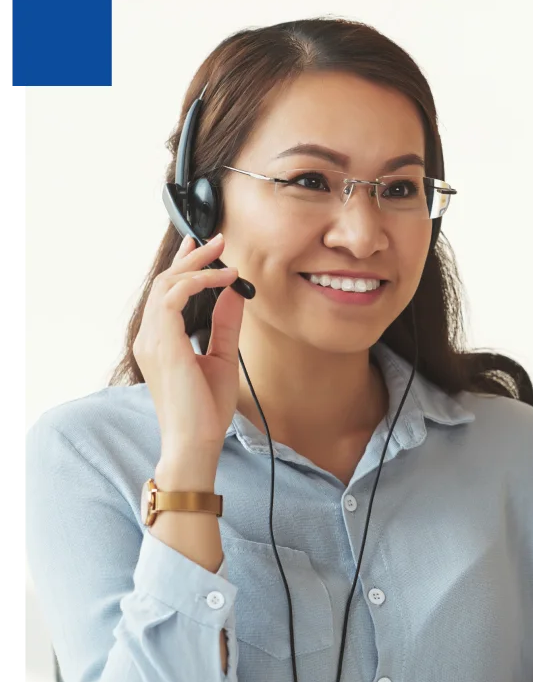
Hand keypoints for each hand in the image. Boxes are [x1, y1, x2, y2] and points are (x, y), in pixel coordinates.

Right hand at [133, 233, 245, 465]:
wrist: (196, 441)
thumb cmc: (206, 409)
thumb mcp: (222, 357)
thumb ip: (225, 324)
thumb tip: (233, 294)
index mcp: (160, 341)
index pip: (167, 292)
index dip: (184, 265)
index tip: (203, 246)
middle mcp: (150, 337)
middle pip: (166, 282)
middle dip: (192, 257)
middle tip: (218, 240)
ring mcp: (152, 340)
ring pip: (167, 285)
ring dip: (197, 266)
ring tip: (224, 256)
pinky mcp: (162, 344)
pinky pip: (173, 298)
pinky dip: (199, 283)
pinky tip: (223, 280)